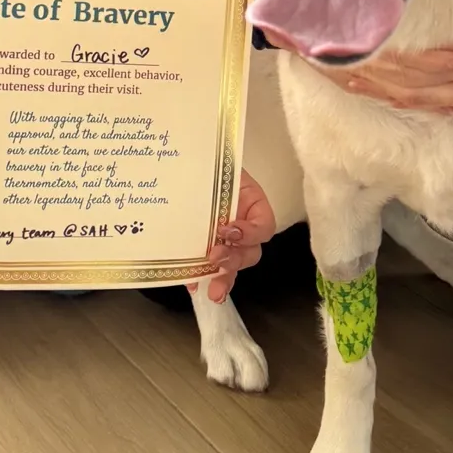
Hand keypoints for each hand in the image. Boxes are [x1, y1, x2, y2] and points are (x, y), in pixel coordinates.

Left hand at [193, 168, 276, 301]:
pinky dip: (199, 277)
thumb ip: (224, 178)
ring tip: (212, 290)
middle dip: (234, 261)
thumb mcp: (222, 167)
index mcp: (252, 205)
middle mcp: (243, 226)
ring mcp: (226, 240)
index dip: (250, 233)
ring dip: (223, 278)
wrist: (188, 164)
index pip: (264, 226)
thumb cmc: (209, 162)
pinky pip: (208, 269)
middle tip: (216, 258)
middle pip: (250, 252)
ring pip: (233, 266)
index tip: (228, 229)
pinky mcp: (206, 249)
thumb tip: (214, 186)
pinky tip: (191, 283)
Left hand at [341, 0, 452, 111]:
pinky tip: (382, 93)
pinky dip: (408, 99)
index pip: (424, 55)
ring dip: (380, 88)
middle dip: (369, 72)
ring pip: (422, 94)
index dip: (385, 51)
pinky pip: (440, 99)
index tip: (351, 42)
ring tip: (340, 78)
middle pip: (413, 79)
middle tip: (326, 61)